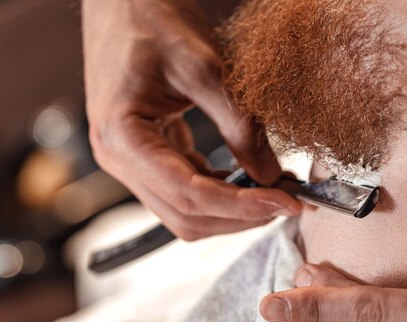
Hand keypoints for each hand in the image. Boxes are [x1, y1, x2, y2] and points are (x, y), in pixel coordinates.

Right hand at [82, 0, 301, 239]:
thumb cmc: (153, 19)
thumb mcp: (206, 68)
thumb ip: (240, 126)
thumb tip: (272, 175)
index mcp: (122, 138)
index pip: (190, 195)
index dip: (244, 206)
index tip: (288, 202)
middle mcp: (118, 159)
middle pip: (187, 215)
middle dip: (240, 216)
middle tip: (287, 201)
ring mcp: (130, 159)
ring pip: (186, 210)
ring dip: (232, 210)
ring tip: (273, 193)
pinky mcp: (146, 154)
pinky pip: (186, 189)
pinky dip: (220, 191)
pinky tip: (248, 178)